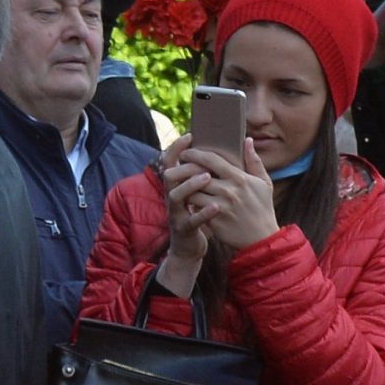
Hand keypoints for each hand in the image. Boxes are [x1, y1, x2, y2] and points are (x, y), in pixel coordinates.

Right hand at [156, 136, 213, 290]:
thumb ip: (202, 174)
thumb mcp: (197, 195)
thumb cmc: (197, 216)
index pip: (170, 162)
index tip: (190, 136)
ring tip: (208, 178)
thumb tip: (214, 152)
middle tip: (203, 163)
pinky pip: (190, 220)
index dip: (176, 148)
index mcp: (177, 186)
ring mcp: (176, 214)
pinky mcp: (183, 230)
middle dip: (184, 166)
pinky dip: (202, 213)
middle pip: (169, 176)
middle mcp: (172, 197)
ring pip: (175, 195)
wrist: (189, 248)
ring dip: (190, 185)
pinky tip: (216, 206)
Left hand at [193, 138, 282, 254]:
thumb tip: (247, 140)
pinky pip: (195, 208)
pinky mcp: (214, 221)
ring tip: (183, 184)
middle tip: (179, 166)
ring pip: (193, 192)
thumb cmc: (263, 208)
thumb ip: (254, 161)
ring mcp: (220, 206)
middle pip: (197, 174)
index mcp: (239, 178)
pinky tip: (190, 200)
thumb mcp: (264, 183)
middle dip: (185, 169)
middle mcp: (228, 191)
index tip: (187, 152)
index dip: (195, 153)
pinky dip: (191, 203)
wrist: (261, 238)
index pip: (211, 159)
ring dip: (186, 187)